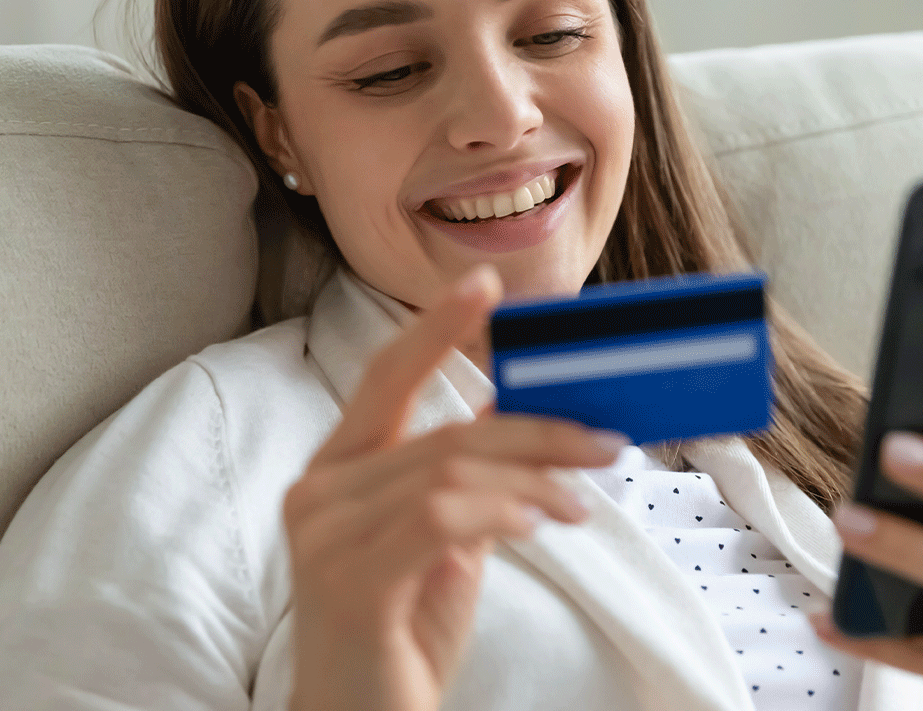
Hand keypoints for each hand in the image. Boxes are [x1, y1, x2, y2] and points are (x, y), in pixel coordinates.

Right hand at [283, 265, 629, 710]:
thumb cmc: (400, 634)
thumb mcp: (443, 542)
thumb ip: (466, 478)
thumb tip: (514, 412)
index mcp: (335, 471)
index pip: (384, 379)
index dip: (435, 328)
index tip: (486, 286)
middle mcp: (318, 492)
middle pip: (442, 430)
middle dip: (536, 428)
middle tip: (605, 438)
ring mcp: (325, 536)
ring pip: (449, 470)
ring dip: (534, 477)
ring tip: (581, 501)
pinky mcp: (349, 581)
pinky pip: (439, 518)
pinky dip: (500, 510)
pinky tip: (539, 522)